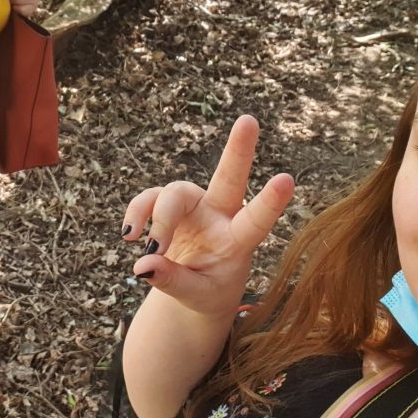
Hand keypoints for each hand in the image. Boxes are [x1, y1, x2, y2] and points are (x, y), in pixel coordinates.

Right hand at [121, 115, 294, 318]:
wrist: (193, 288)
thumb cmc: (207, 292)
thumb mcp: (196, 296)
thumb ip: (172, 282)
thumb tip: (142, 266)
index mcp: (238, 240)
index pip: (256, 221)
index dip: (270, 202)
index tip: (287, 179)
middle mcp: (219, 214)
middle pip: (228, 177)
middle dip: (239, 150)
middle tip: (249, 120)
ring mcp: (194, 206)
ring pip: (173, 194)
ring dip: (157, 219)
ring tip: (144, 245)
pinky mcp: (169, 205)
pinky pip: (147, 200)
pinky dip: (136, 215)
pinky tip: (130, 236)